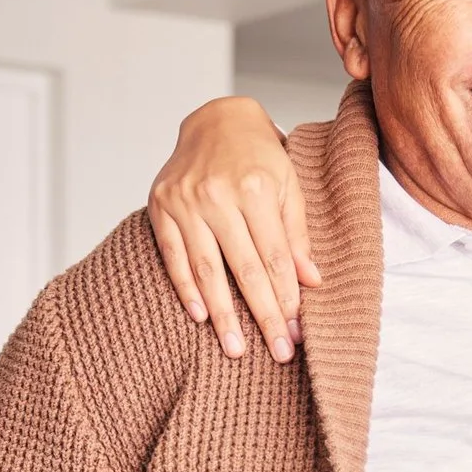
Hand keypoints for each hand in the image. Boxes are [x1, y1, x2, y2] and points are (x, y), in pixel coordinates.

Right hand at [148, 96, 316, 362]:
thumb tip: (311, 282)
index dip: (286, 297)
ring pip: (207, 269)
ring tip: (236, 349)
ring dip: (223, 315)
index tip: (296, 331)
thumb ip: (296, 233)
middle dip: (263, 315)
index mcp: (255, 188)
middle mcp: (217, 195)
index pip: (274, 257)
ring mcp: (185, 201)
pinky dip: (186, 289)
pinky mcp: (160, 205)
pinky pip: (173, 256)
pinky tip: (201, 317)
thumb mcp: (288, 184)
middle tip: (278, 352)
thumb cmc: (259, 155)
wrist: (216, 118)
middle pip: (244, 269)